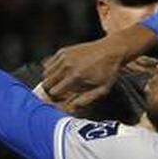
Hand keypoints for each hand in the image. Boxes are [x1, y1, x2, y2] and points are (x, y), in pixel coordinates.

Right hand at [41, 24, 156, 114]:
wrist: (112, 49)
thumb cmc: (109, 71)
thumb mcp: (102, 89)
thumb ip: (86, 99)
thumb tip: (71, 108)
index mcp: (75, 76)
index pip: (53, 91)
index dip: (55, 98)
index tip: (60, 100)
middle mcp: (67, 65)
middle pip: (46, 83)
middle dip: (50, 90)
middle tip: (58, 92)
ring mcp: (64, 57)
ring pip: (45, 73)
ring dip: (50, 80)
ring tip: (60, 83)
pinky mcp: (63, 51)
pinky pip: (49, 63)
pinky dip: (51, 70)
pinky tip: (61, 73)